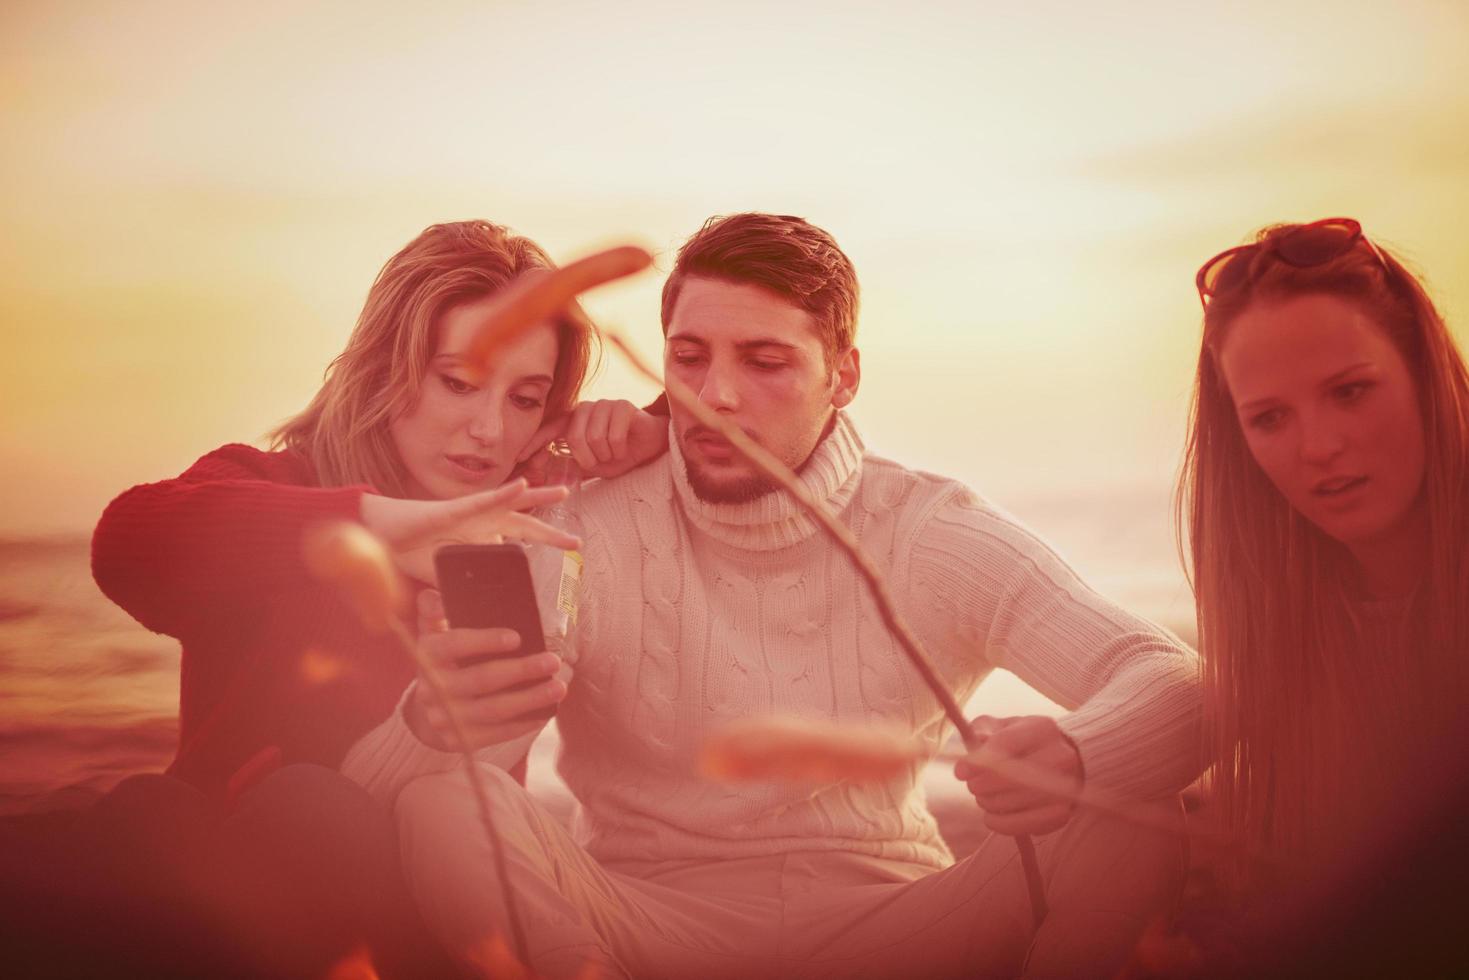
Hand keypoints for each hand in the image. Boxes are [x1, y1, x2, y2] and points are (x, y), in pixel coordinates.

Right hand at [360, 479, 579, 584]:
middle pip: (524, 527)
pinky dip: (506, 491)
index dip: (535, 557)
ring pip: (513, 503)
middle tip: (577, 543)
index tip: (552, 572)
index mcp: (482, 541)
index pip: (517, 548)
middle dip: (550, 536)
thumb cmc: (414, 553)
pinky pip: (486, 498)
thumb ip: (467, 587)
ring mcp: (472, 514)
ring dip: (538, 497)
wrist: (385, 539)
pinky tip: (524, 485)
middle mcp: (482, 525)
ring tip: (563, 493)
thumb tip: (483, 613)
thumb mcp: (448, 577)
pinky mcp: (457, 508)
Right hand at [405, 590, 570, 751]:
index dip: (484, 641)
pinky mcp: (457, 741)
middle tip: (553, 661)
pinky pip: (496, 734)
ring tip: (560, 687)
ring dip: (530, 699)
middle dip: (521, 671)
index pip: (454, 644)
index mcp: (428, 655)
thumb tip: (436, 593)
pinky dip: (524, 723)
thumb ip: (436, 611)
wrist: (427, 710)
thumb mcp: (434, 633)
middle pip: (481, 679)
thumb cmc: (444, 661)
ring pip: (493, 710)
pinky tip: (546, 711)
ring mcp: (443, 718)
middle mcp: (432, 689)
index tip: (517, 637)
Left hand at [517, 400, 668, 481]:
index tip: (518, 458)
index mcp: (574, 420)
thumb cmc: (619, 454)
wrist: (651, 445)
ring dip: (606, 454)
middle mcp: (586, 408)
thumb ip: (568, 467)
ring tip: (614, 453)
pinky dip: (619, 448)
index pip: (549, 429)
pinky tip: (625, 447)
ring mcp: (604, 404)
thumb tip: (540, 476)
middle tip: (600, 462)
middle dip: (588, 458)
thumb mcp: (591, 465)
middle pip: (574, 437)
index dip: (534, 443)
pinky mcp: (623, 406)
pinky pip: (614, 434)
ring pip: (594, 437)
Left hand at [954, 715, 1082, 835]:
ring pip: (1015, 803)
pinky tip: (992, 816)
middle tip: (973, 785)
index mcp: (1041, 728)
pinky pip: (1025, 825)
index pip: (1004, 745)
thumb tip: (972, 747)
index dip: (977, 761)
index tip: (960, 772)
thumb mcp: (1002, 727)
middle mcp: (1060, 756)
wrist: (1064, 760)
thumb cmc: (1023, 742)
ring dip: (989, 804)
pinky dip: (1002, 824)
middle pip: (1009, 777)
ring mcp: (1066, 786)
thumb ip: (982, 731)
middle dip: (981, 785)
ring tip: (984, 798)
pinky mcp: (1063, 812)